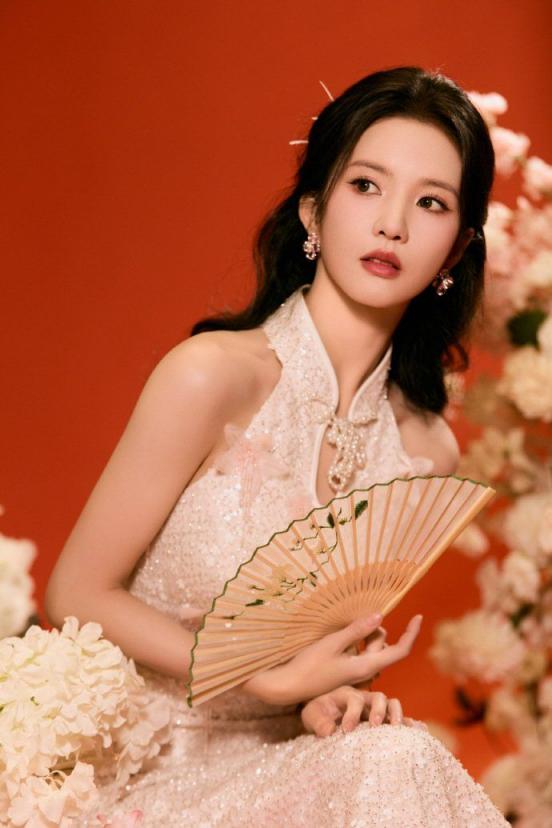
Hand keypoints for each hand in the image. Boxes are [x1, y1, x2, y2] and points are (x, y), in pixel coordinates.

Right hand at [240, 613, 422, 705]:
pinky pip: (359, 653)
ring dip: (364, 636)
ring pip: (371, 649)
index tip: (419, 616)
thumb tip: (381, 616)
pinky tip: (338, 638)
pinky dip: (355, 642)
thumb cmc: (310, 665)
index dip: (412, 633)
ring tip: (343, 631)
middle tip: (356, 621)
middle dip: (376, 631)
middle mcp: (366, 672)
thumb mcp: (333, 643)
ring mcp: (356, 674)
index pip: (400, 651)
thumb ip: (357, 630)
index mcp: (367, 666)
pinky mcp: (346, 672)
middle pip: (384, 646)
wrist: (289, 686)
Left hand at [300, 685, 428, 736]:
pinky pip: (399, 719)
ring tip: (397, 729)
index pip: (354, 699)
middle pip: (379, 697)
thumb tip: (327, 732)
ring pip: (392, 704)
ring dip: (396, 714)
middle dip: (379, 711)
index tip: (346, 730)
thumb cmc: (315, 713)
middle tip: (375, 726)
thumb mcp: (311, 716)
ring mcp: (375, 709)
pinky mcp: (382, 720)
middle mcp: (364, 698)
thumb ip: (317, 722)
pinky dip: (409, 724)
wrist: (320, 716)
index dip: (352, 714)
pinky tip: (419, 731)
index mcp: (347, 694)